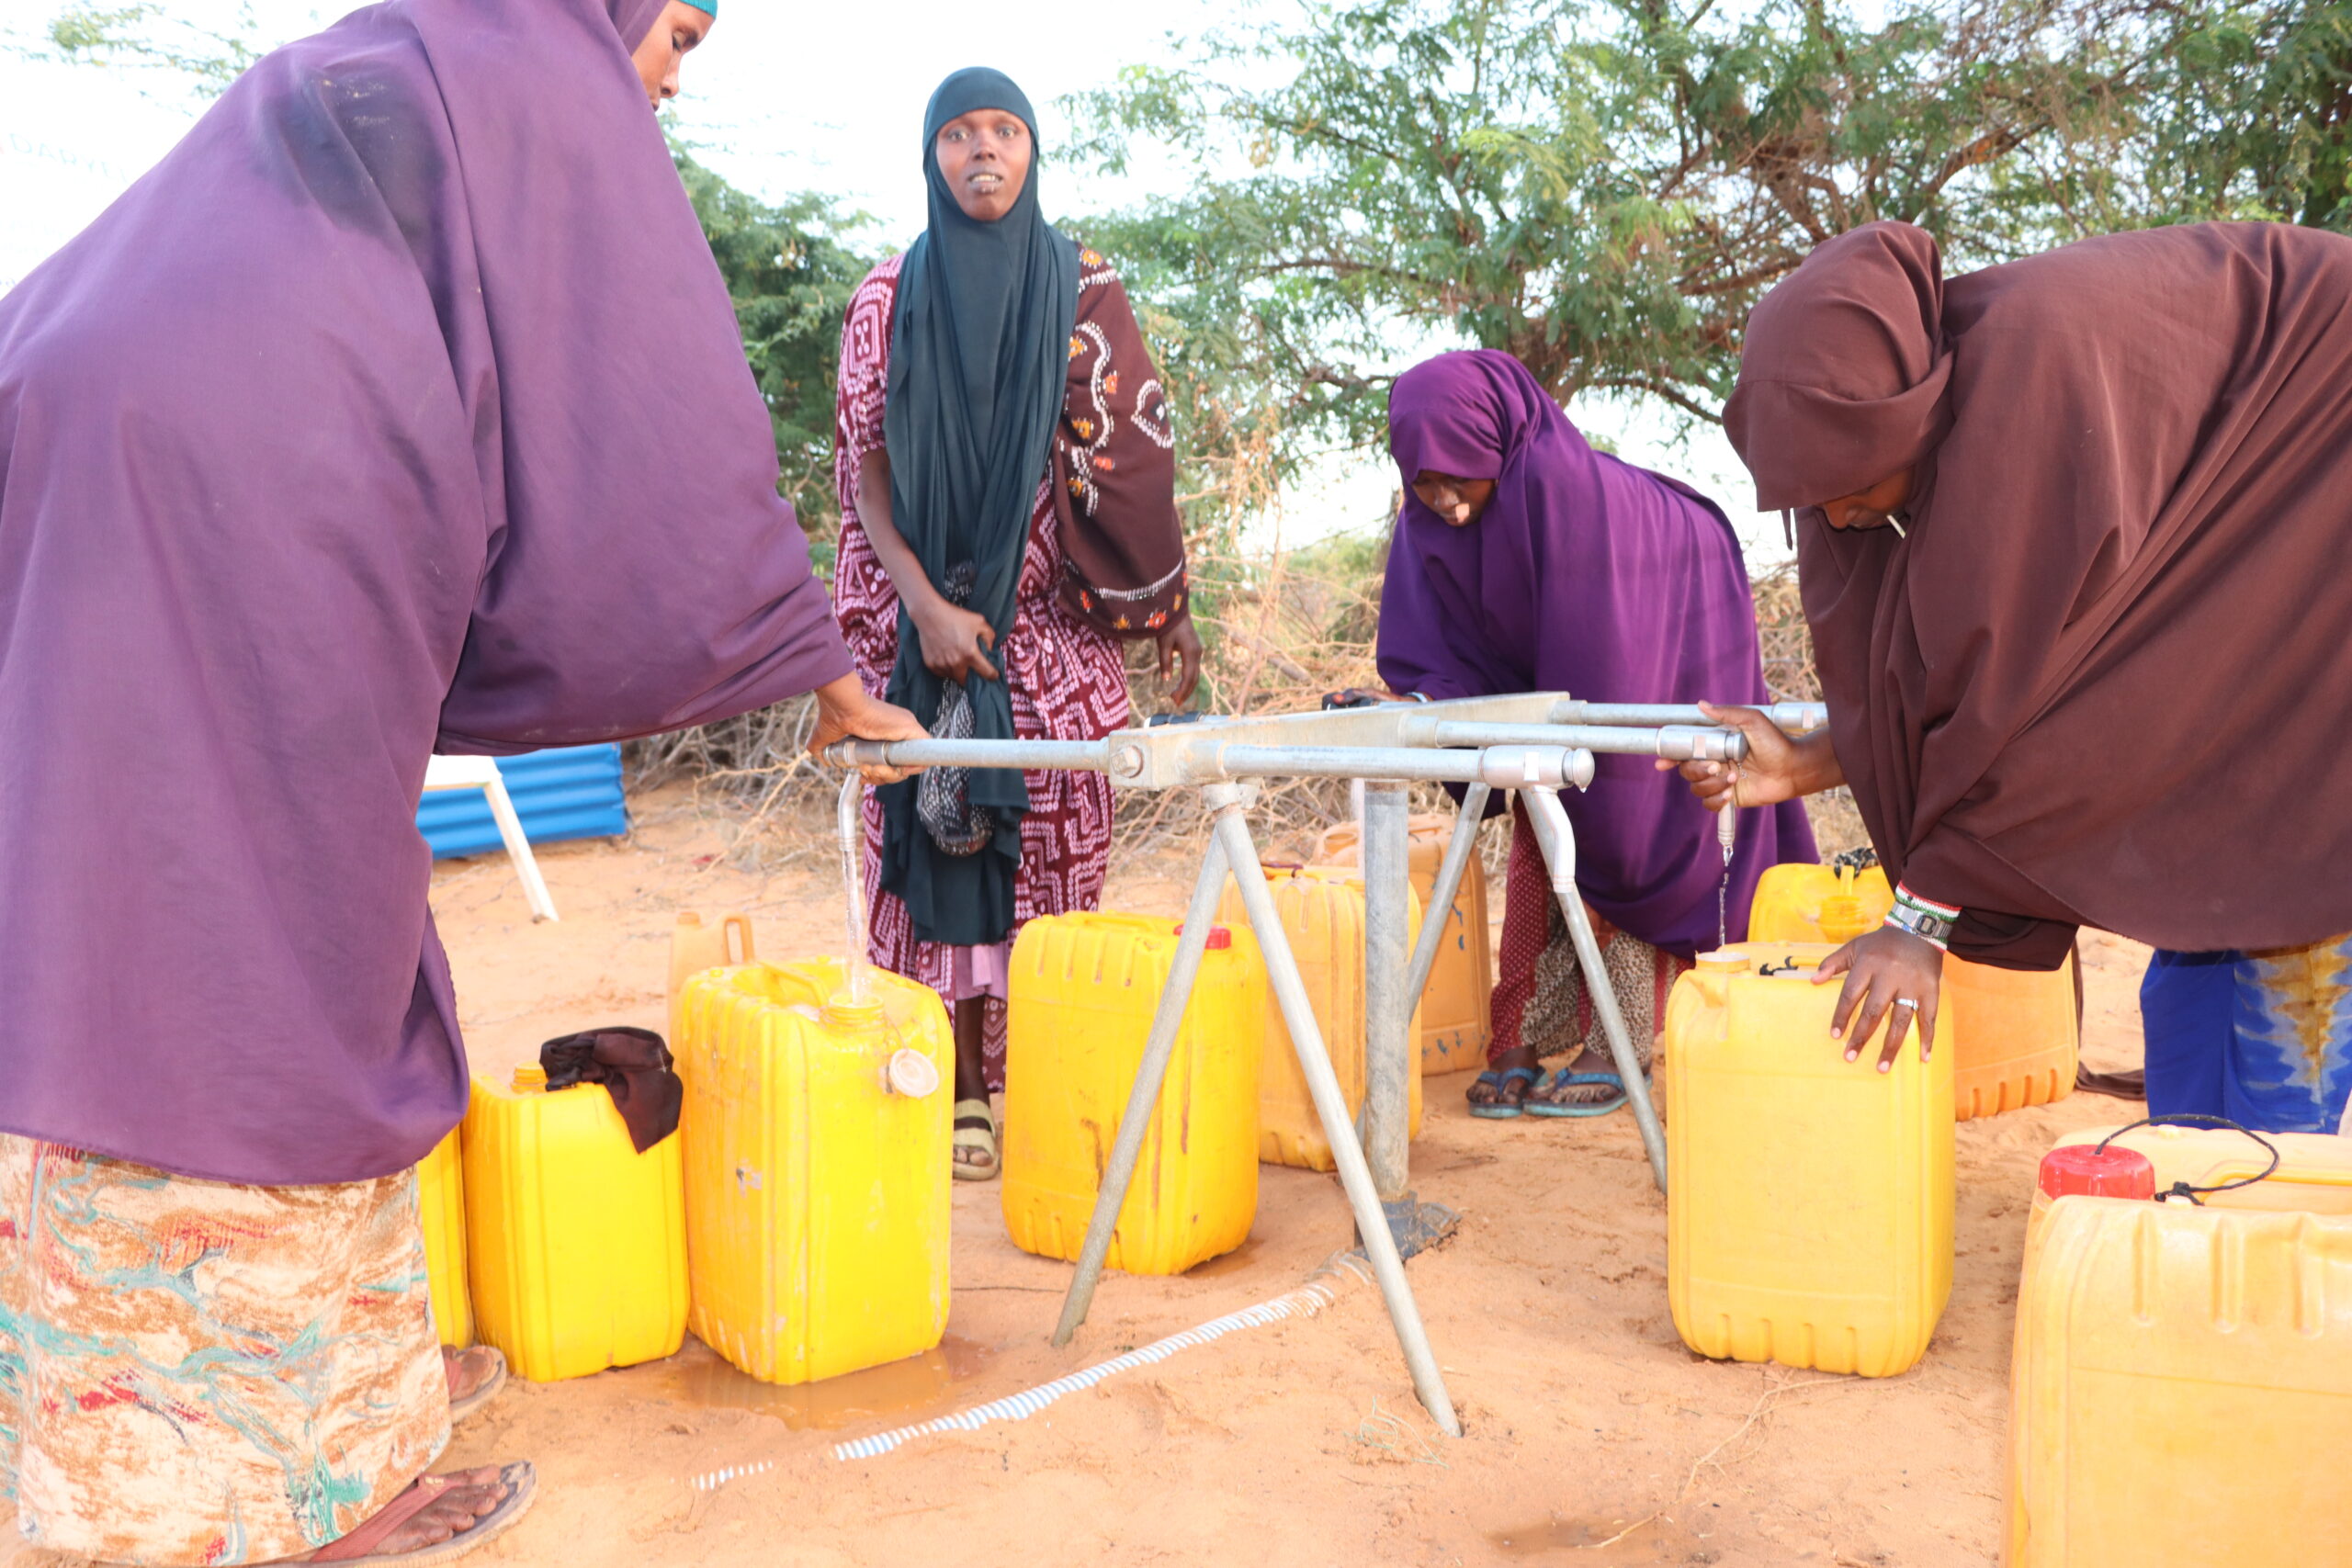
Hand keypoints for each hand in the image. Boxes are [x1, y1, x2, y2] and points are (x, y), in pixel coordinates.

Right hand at [806, 673, 927, 785]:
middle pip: (898, 768)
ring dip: (888, 776)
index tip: (864, 776)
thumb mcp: (826, 738)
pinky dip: (911, 768)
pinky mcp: (913, 730)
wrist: (841, 704)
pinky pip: (923, 757)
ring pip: (908, 766)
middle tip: (865, 772)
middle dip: (880, 778)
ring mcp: (906, 731)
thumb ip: (823, 751)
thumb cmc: (833, 714)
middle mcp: (896, 732)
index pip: (888, 762)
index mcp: (881, 734)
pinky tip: (890, 769)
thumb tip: (826, 763)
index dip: (878, 775)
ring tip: (869, 768)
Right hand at [911, 598, 998, 682]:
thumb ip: (989, 637)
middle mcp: (956, 663)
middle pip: (967, 680)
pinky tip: (946, 658)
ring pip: (953, 677)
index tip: (993, 675)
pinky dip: (945, 669)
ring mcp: (942, 665)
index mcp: (970, 654)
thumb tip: (989, 650)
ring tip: (957, 659)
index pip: (987, 673)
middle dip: (971, 676)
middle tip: (971, 667)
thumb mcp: (979, 622)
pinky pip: (941, 673)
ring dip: (957, 672)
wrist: (929, 614)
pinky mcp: (931, 664)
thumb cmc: (954, 616)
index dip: (992, 675)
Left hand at [1154, 617, 1202, 706]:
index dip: (1182, 690)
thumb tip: (1166, 679)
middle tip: (1175, 703)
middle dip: (1186, 692)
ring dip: (1187, 687)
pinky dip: (1188, 679)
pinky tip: (1181, 685)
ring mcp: (1197, 652)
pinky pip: (1193, 668)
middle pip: (1194, 678)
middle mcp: (1197, 653)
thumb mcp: (1163, 643)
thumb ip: (1165, 661)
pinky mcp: (1194, 650)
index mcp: (1191, 652)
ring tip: (1177, 697)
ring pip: (1195, 674)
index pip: (1188, 677)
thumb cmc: (1168, 624)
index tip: (1174, 701)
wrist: (1176, 609)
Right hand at [1653, 700, 1818, 809]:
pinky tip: (1729, 793)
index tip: (1662, 762)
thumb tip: (1702, 704)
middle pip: (1687, 771)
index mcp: (1715, 745)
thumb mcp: (1752, 721)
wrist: (1793, 768)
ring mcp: (1721, 782)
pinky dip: (1715, 801)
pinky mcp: (1729, 798)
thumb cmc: (1776, 742)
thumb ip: (1727, 713)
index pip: (1686, 751)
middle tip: (1716, 766)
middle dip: (1697, 770)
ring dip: (1712, 785)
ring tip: (1734, 779)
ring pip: (1697, 789)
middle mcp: (1715, 763)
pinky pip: (1709, 805)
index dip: (1671, 757)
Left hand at [1815, 925, 1941, 1070]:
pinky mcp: (1931, 991)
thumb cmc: (1882, 943)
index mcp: (1868, 964)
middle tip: (1850, 1056)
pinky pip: (1929, 1018)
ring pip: (1900, 1020)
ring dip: (1891, 1045)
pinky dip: (1927, 1038)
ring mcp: (1912, 984)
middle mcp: (1890, 975)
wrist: (1919, 930)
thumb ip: (1833, 963)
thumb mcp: (1854, 946)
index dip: (1842, 1016)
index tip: (1835, 1035)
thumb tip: (1813, 980)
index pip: (1851, 994)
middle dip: (1861, 1036)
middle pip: (1873, 1011)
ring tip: (1882, 1066)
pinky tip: (1922, 1057)